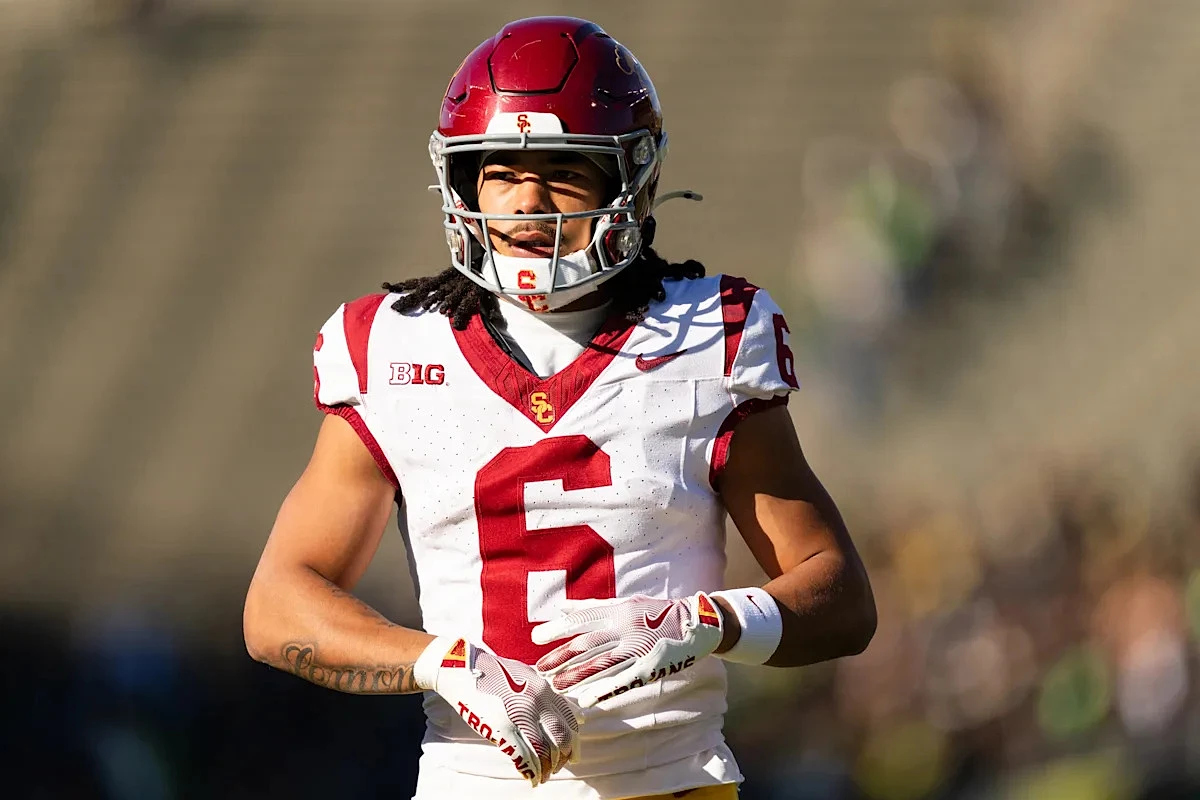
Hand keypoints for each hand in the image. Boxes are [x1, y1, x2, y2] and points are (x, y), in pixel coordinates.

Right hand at [418, 638, 580, 785]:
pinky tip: (531, 778)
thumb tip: (577, 715)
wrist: (462, 668)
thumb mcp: (527, 676)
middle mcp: (537, 701)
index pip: (569, 722)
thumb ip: (551, 696)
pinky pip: (523, 756)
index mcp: (544, 688)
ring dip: (546, 769)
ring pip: (544, 751)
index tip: (572, 755)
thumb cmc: (493, 672)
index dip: (573, 743)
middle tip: (557, 768)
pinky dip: (530, 771)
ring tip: (543, 777)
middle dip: (562, 758)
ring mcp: (519, 715)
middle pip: (561, 738)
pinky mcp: (501, 727)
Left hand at [531, 593, 723, 706]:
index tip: (536, 638)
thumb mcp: (625, 602)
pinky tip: (586, 700)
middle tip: (539, 669)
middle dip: (561, 657)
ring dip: (576, 676)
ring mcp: (639, 648)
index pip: (582, 619)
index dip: (558, 629)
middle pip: (587, 644)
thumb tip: (562, 607)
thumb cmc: (655, 611)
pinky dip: (604, 690)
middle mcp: (627, 627)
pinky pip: (624, 680)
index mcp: (619, 609)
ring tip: (556, 686)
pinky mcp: (651, 666)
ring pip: (602, 664)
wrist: (697, 622)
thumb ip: (593, 606)